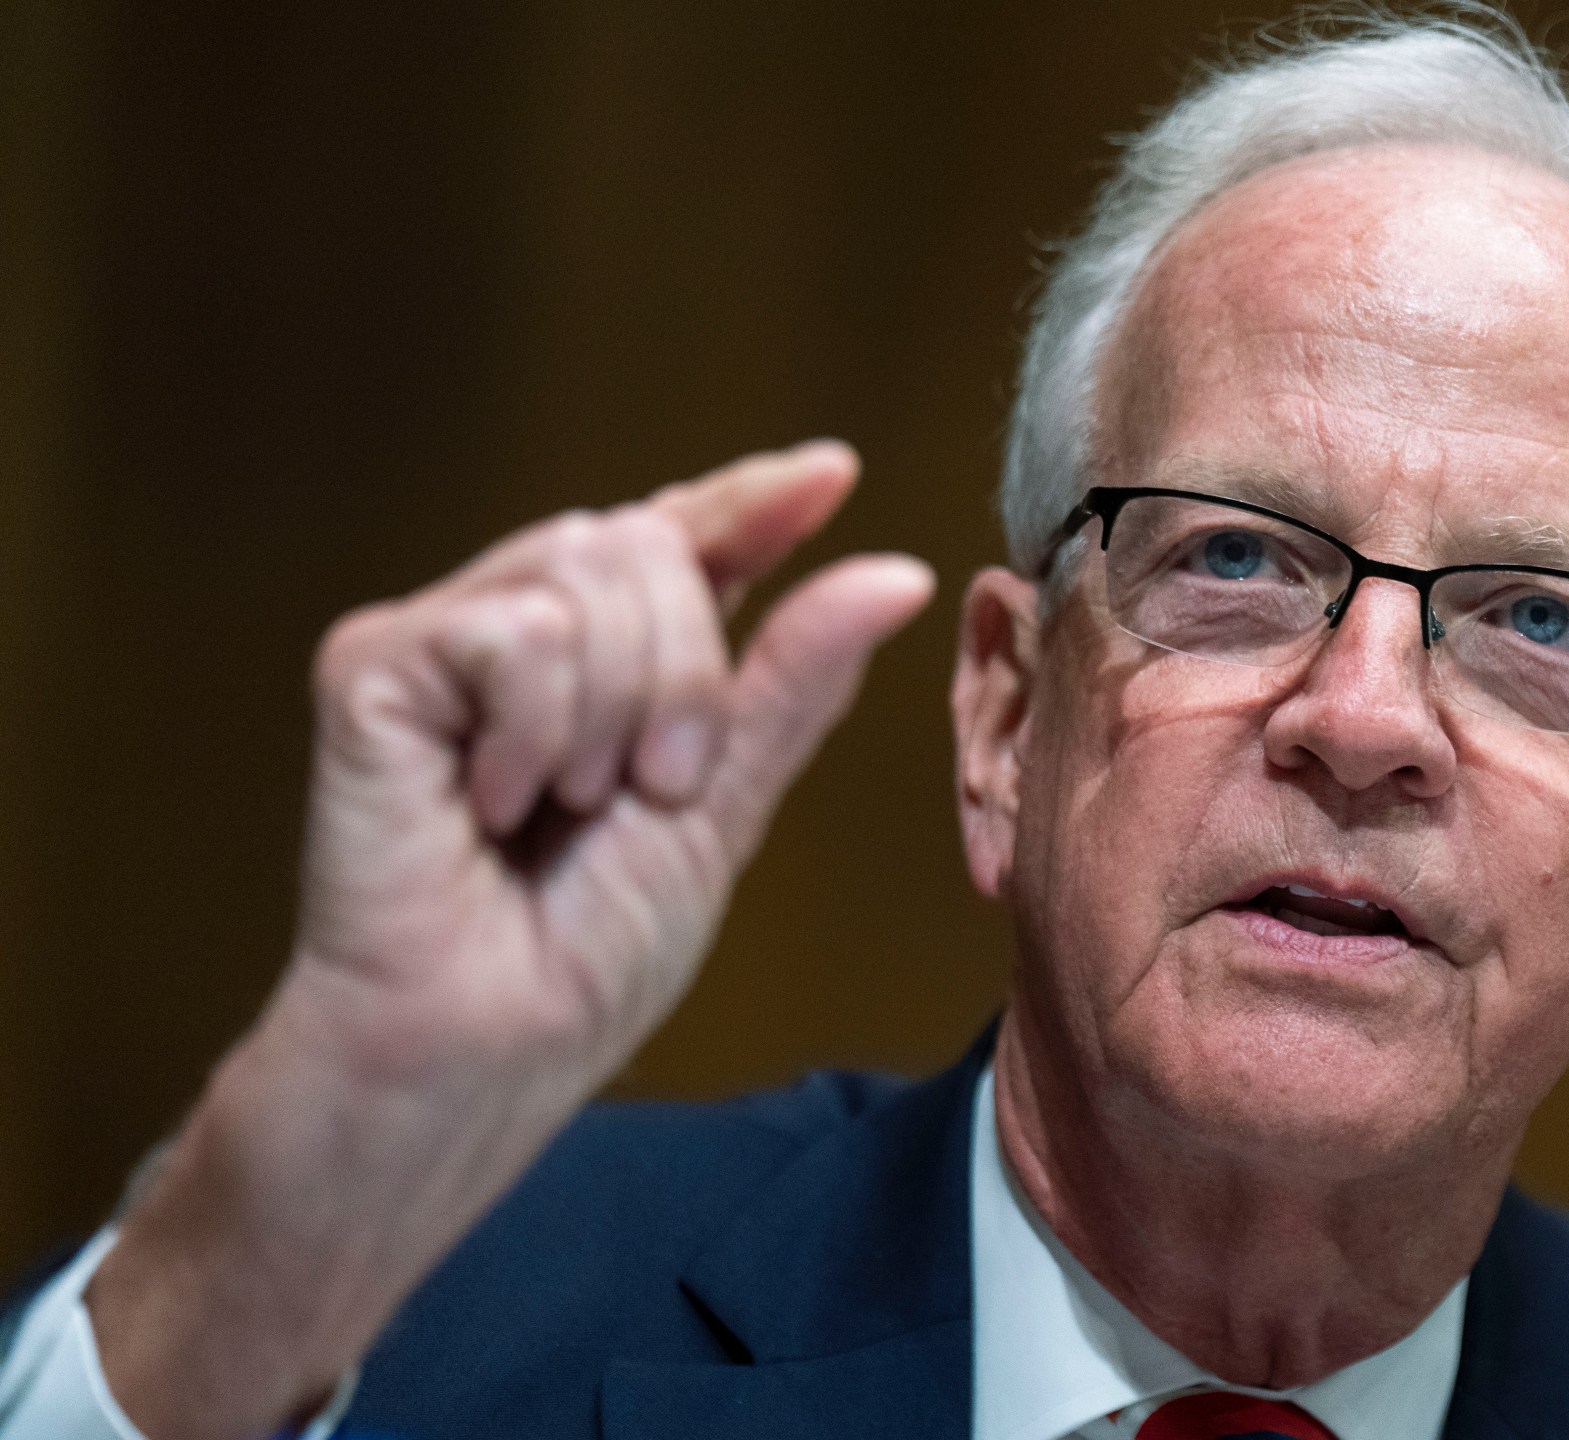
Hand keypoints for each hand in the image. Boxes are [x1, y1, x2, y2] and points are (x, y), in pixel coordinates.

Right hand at [87, 441, 933, 1439]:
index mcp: (611, 658)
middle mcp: (523, 625)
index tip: (832, 475)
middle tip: (650, 790)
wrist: (487, 1048)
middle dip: (688, 679)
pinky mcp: (371, 665)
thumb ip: (792, 682)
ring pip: (589, 568)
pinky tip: (493, 806)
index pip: (689, 537)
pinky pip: (513, 628)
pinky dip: (536, 729)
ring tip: (563, 808)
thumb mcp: (725, 804)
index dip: (755, 499)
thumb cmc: (585, 950)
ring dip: (619, 712)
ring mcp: (442, 638)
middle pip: (649, 545)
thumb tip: (896, 571)